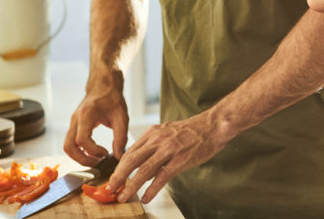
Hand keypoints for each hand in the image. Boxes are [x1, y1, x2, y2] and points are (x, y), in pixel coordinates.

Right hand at [62, 82, 128, 166]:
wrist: (104, 85)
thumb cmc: (112, 98)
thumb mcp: (122, 116)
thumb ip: (121, 137)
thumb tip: (119, 156)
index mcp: (86, 114)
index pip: (82, 140)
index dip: (93, 151)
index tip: (106, 153)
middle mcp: (75, 119)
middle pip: (69, 146)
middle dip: (82, 159)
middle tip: (98, 163)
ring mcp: (73, 122)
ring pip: (67, 146)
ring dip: (79, 157)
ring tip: (96, 160)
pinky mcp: (74, 125)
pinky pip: (71, 142)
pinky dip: (80, 151)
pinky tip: (94, 153)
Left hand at [106, 113, 230, 203]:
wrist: (213, 125)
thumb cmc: (193, 130)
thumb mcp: (168, 132)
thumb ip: (154, 146)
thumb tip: (142, 165)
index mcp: (153, 132)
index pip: (130, 151)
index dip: (119, 167)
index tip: (113, 178)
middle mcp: (158, 139)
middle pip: (132, 160)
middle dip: (118, 177)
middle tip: (110, 189)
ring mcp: (169, 150)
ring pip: (144, 170)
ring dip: (131, 185)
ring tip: (123, 196)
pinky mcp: (180, 160)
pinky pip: (162, 177)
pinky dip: (151, 189)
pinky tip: (146, 198)